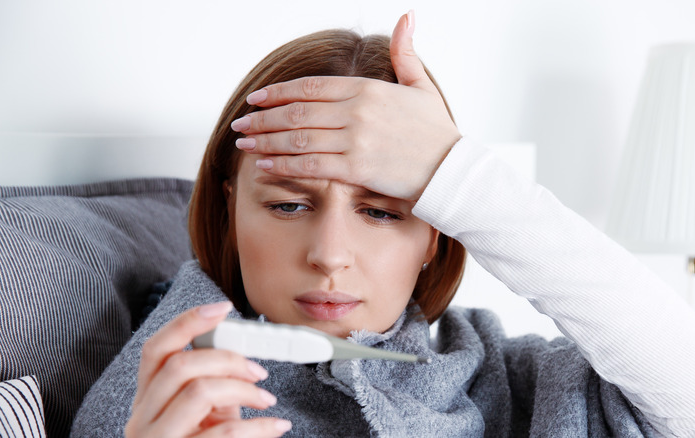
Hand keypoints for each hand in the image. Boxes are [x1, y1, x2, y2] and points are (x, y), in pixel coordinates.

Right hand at [125, 301, 291, 436]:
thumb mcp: (203, 417)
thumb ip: (212, 387)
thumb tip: (244, 353)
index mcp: (146, 401)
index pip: (155, 349)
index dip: (188, 322)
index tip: (224, 307)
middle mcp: (141, 420)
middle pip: (180, 365)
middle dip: (228, 358)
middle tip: (259, 372)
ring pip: (198, 392)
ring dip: (243, 389)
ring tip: (267, 399)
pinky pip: (223, 434)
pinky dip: (259, 426)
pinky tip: (276, 426)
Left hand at [231, 11, 460, 201]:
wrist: (453, 170)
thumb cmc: (437, 131)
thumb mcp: (421, 86)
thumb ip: (406, 53)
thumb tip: (407, 16)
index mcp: (367, 89)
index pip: (311, 87)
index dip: (278, 92)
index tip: (257, 99)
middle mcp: (357, 111)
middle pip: (297, 112)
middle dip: (263, 118)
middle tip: (241, 124)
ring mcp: (356, 140)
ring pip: (298, 138)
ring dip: (266, 141)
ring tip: (244, 144)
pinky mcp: (357, 169)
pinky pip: (311, 165)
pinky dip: (283, 165)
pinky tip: (264, 166)